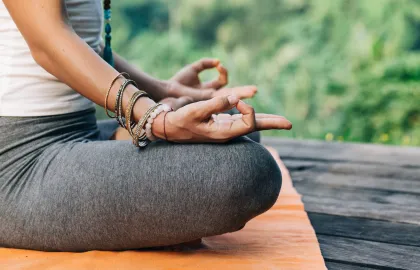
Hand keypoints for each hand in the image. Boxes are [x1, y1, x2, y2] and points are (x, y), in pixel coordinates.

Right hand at [153, 95, 291, 142]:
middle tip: (290, 124)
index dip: (248, 107)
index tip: (236, 98)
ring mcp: (226, 130)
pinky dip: (253, 117)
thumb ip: (215, 104)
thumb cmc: (181, 120)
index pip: (249, 120)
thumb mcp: (196, 111)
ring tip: (282, 122)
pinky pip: (242, 121)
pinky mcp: (222, 125)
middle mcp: (228, 133)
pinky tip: (259, 117)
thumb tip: (235, 97)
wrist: (170, 129)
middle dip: (273, 123)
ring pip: (250, 124)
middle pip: (256, 127)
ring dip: (266, 121)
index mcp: (225, 132)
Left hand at [167, 58, 256, 100]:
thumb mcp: (194, 69)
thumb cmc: (178, 81)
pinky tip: (236, 93)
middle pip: (231, 94)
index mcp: (209, 89)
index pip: (222, 82)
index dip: (223, 72)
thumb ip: (205, 63)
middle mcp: (211, 97)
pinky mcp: (206, 102)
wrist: (168, 91)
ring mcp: (210, 100)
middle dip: (243, 92)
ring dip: (241, 94)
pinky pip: (221, 99)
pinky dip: (229, 95)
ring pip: (229, 98)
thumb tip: (218, 61)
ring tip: (253, 92)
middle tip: (255, 90)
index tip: (219, 65)